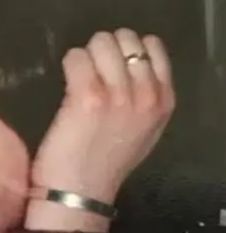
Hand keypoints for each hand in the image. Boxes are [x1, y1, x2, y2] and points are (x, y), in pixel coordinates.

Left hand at [29, 30, 173, 209]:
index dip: (127, 49)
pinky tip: (67, 81)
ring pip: (101, 43)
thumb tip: (130, 65)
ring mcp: (119, 94)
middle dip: (104, 49)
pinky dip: (69, 63)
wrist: (79, 193)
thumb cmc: (105, 163)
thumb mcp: (143, 130)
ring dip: (85, 55)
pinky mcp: (88, 96)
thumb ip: (145, 98)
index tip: (111, 65)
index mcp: (164, 101)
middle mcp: (147, 95)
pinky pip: (76, 57)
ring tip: (78, 77)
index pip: (153, 47)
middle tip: (91, 71)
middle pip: (126, 39)